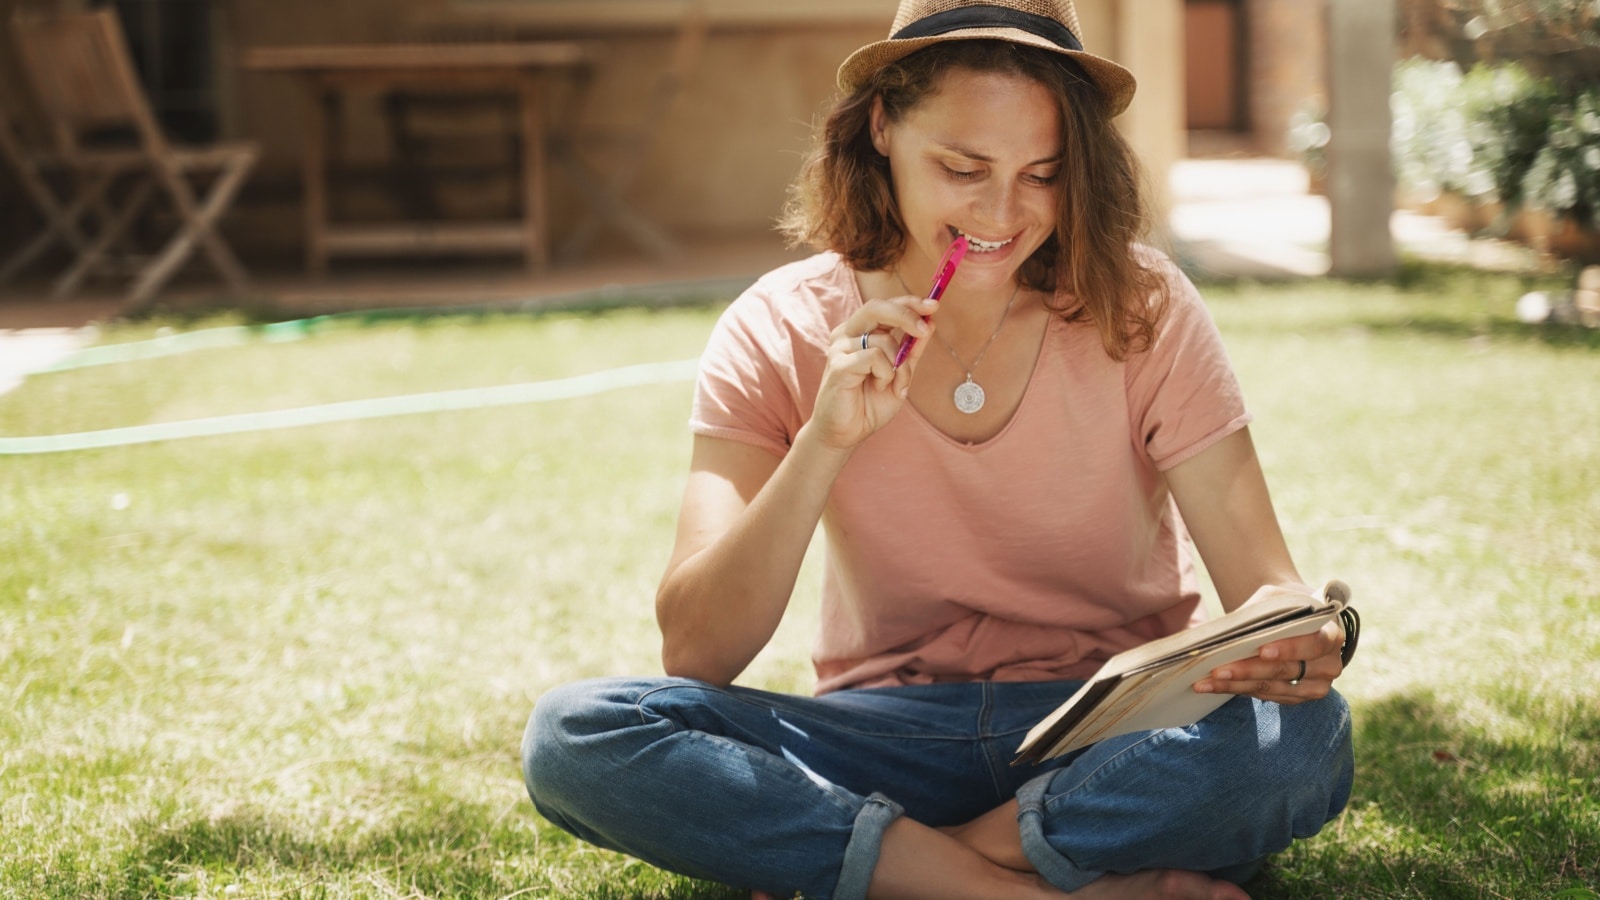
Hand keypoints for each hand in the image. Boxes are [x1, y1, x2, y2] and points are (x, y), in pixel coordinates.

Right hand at [809, 293, 937, 449]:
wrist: (846, 433)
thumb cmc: (869, 403)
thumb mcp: (900, 373)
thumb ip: (911, 349)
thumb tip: (930, 322)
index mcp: (859, 332)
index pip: (884, 306)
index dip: (909, 302)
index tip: (933, 306)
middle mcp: (846, 335)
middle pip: (877, 307)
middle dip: (906, 314)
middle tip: (924, 329)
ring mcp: (839, 349)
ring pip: (883, 340)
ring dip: (898, 365)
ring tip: (889, 384)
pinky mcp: (838, 365)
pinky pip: (874, 357)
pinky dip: (886, 374)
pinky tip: (878, 387)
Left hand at [1193, 617, 1346, 704]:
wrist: (1296, 618)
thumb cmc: (1287, 605)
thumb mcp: (1279, 598)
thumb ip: (1263, 611)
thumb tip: (1228, 631)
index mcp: (1332, 635)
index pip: (1314, 644)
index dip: (1289, 649)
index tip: (1262, 650)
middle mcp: (1329, 665)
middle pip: (1286, 671)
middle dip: (1248, 670)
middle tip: (1218, 670)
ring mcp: (1315, 686)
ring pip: (1272, 688)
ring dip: (1236, 685)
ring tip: (1206, 682)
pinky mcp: (1297, 697)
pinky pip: (1267, 696)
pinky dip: (1239, 690)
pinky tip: (1215, 687)